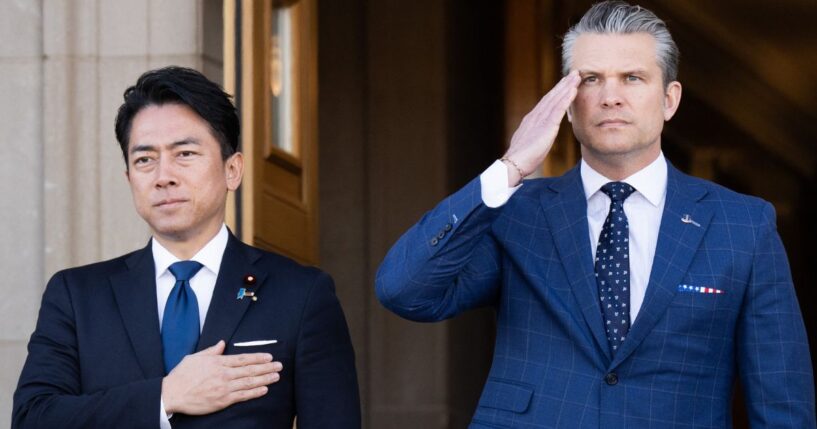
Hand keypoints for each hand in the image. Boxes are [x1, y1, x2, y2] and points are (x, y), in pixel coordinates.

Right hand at [161, 340, 282, 414]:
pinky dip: (255, 392)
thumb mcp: (196, 357)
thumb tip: (222, 343)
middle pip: (250, 369)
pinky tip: (264, 389)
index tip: (269, 357)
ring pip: (249, 382)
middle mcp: (224, 374)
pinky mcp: (222, 400)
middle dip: (266, 367)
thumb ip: (212, 351)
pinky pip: (242, 396)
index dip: (257, 357)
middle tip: (279, 366)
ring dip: (265, 379)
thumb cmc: (182, 375)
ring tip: (276, 376)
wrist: (172, 393)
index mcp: (218, 362)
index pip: (243, 358)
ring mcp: (224, 387)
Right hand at [502, 70, 579, 184]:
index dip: (556, 91)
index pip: (546, 102)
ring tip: (577, 76)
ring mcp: (540, 120)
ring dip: (567, 86)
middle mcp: (535, 116)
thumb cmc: (521, 158)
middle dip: (563, 84)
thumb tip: (538, 134)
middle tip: (574, 73)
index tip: (565, 83)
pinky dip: (566, 98)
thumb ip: (534, 134)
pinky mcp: (546, 126)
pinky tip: (573, 90)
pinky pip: (558, 109)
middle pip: (551, 96)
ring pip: (555, 99)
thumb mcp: (528, 142)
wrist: (514, 163)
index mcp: (531, 120)